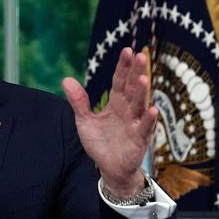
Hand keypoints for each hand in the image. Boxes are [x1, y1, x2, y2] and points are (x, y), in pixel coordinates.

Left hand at [61, 47, 156, 197]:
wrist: (109, 168)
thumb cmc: (101, 143)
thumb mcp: (84, 121)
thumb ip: (78, 102)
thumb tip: (66, 79)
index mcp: (116, 103)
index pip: (120, 81)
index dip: (123, 67)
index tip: (127, 50)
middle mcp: (128, 110)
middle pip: (132, 88)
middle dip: (136, 72)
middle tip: (140, 56)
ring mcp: (135, 124)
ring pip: (139, 105)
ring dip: (142, 92)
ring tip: (143, 79)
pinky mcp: (139, 140)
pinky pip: (145, 128)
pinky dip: (148, 120)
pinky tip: (152, 110)